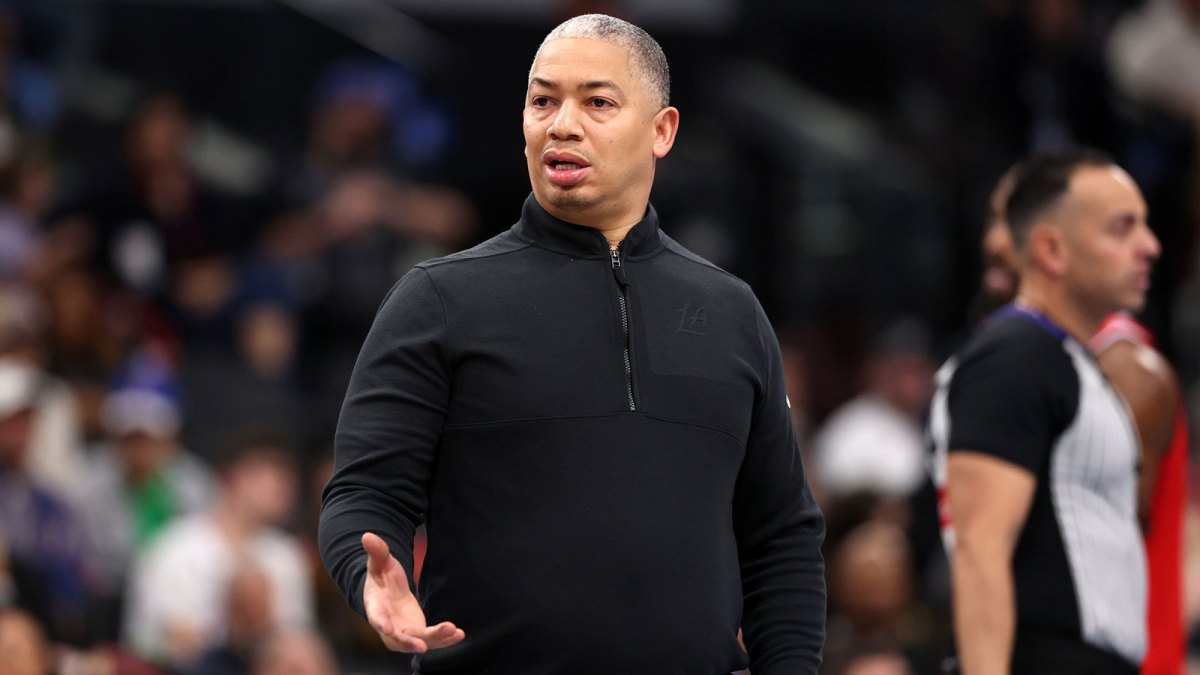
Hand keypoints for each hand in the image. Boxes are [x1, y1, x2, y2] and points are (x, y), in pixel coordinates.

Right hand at [361, 532, 464, 652]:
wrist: (387, 592)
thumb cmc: (381, 577)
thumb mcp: (379, 563)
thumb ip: (377, 552)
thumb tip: (367, 535)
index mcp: (375, 607)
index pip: (376, 617)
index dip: (381, 623)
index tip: (388, 629)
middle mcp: (388, 626)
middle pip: (399, 638)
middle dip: (411, 641)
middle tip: (423, 645)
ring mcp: (403, 632)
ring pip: (418, 641)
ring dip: (436, 639)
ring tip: (454, 632)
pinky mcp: (418, 634)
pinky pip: (431, 640)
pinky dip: (445, 639)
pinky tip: (459, 634)